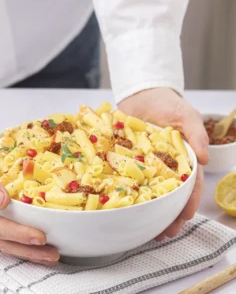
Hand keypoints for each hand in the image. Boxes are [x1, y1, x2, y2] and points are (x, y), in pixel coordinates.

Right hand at [0, 119, 58, 265]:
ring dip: (27, 248)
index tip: (40, 237)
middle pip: (3, 242)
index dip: (20, 234)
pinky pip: (4, 231)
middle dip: (29, 250)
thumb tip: (1, 201)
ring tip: (48, 255)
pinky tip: (33, 240)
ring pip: (5, 240)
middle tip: (52, 256)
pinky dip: (20, 237)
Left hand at [118, 88, 208, 239]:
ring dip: (150, 210)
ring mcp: (145, 164)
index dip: (188, 202)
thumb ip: (196, 134)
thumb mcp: (186, 115)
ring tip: (146, 228)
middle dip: (169, 215)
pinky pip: (126, 177)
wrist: (142, 94)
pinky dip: (127, 191)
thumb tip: (204, 159)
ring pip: (149, 191)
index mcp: (182, 159)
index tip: (183, 217)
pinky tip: (124, 206)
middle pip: (169, 194)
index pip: (189, 184)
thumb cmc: (168, 104)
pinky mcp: (128, 159)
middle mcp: (164, 165)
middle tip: (164, 233)